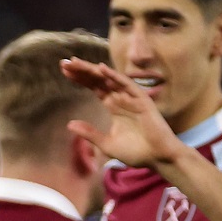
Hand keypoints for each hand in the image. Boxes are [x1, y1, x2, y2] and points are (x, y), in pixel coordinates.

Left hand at [60, 57, 187, 172]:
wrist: (157, 158)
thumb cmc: (136, 152)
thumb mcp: (107, 144)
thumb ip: (90, 133)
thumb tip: (69, 124)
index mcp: (113, 105)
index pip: (94, 86)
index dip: (80, 78)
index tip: (64, 70)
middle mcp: (121, 98)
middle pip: (98, 79)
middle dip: (82, 70)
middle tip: (64, 62)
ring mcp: (131, 97)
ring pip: (109, 78)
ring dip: (92, 70)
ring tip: (75, 62)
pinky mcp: (141, 100)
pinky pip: (126, 84)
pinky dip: (114, 76)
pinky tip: (101, 69)